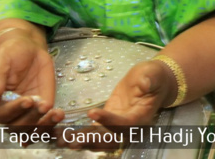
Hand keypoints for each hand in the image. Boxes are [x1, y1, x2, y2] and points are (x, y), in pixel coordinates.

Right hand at [0, 33, 61, 127]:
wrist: (27, 48)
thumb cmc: (9, 53)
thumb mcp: (0, 61)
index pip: (0, 115)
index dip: (13, 110)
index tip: (27, 101)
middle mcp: (9, 111)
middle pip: (16, 127)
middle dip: (30, 119)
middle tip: (42, 106)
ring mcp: (26, 110)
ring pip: (31, 127)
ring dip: (43, 124)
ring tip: (54, 114)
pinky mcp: (42, 104)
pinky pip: (45, 119)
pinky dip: (52, 121)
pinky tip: (59, 114)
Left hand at [59, 60, 173, 151]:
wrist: (154, 82)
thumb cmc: (154, 76)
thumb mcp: (153, 73)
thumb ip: (149, 79)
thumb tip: (144, 83)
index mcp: (142, 116)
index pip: (125, 123)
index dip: (109, 121)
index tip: (93, 113)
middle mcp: (130, 127)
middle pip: (110, 139)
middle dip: (90, 140)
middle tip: (71, 139)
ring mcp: (118, 127)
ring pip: (99, 139)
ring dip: (80, 140)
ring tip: (60, 139)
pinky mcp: (108, 123)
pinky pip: (93, 133)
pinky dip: (78, 135)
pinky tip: (61, 135)